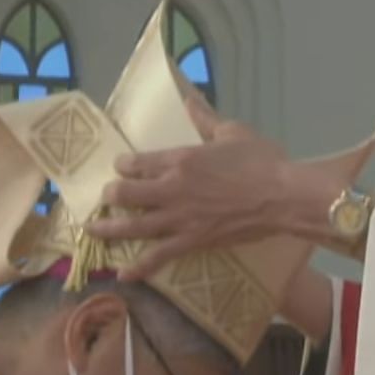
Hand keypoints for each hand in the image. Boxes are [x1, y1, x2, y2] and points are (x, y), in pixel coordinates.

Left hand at [87, 94, 343, 278]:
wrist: (283, 196)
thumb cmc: (262, 160)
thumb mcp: (232, 131)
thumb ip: (205, 119)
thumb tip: (189, 99)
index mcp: (180, 159)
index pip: (137, 162)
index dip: (123, 165)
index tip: (119, 167)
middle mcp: (172, 189)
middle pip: (125, 195)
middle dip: (110, 197)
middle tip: (103, 200)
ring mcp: (180, 218)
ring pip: (133, 227)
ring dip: (108, 229)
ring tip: (91, 231)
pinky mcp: (193, 241)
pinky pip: (159, 256)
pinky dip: (139, 267)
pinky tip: (123, 274)